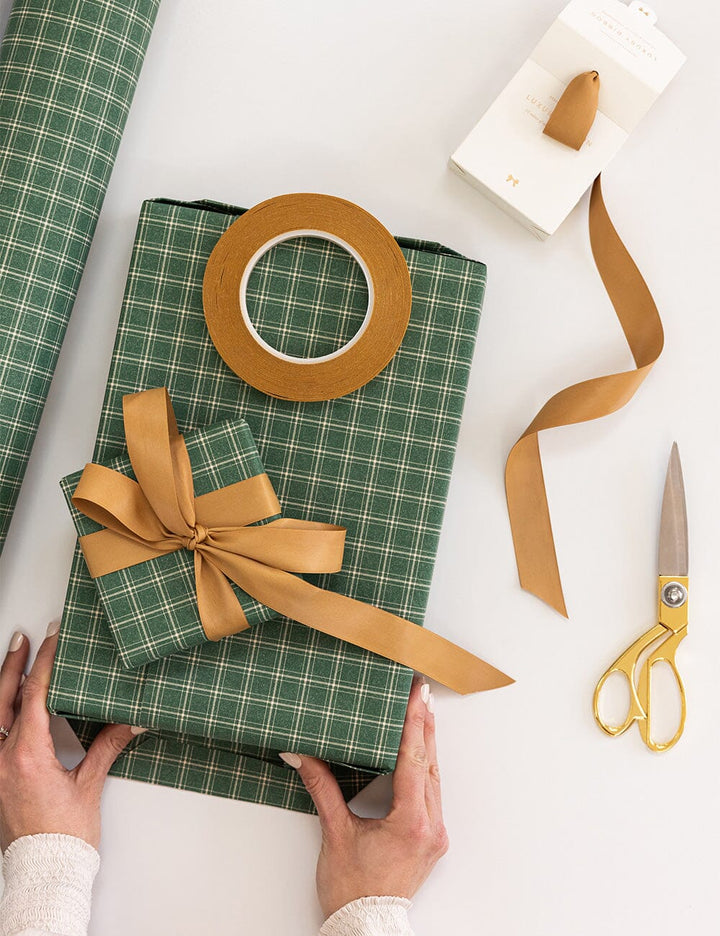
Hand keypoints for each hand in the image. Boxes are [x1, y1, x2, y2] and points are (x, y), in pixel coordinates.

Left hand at [0, 623, 140, 850]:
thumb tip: (132, 722)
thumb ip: (107, 746)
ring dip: (2, 687)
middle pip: (3, 698)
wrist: (44, 872)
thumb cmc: (65, 837)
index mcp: (27, 756)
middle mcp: (2, 759)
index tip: (53, 638)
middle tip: (24, 639)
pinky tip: (6, 707)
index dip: (45, 662)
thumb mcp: (89, 786)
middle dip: (14, 664)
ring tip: (13, 663)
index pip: (34, 695)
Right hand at [282, 676, 447, 917]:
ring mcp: (434, 833)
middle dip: (425, 724)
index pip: (413, 761)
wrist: (366, 928)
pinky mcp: (430, 838)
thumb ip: (322, 788)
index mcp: (411, 823)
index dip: (414, 724)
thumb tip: (302, 755)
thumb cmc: (352, 890)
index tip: (415, 696)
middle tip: (422, 691)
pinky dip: (425, 766)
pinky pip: (432, 792)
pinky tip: (420, 751)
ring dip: (428, 743)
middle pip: (430, 764)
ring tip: (424, 711)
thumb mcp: (335, 834)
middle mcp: (431, 826)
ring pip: (434, 777)